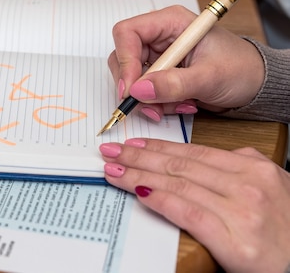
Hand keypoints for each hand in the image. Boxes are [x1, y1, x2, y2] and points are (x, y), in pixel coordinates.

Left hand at [99, 138, 289, 272]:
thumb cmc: (287, 229)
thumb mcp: (273, 187)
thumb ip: (241, 168)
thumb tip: (208, 157)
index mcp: (253, 169)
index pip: (193, 153)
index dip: (157, 147)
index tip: (132, 144)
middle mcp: (247, 186)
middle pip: (180, 166)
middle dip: (139, 158)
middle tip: (111, 153)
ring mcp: (242, 212)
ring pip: (178, 186)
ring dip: (139, 177)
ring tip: (114, 172)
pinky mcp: (235, 241)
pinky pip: (189, 214)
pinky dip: (161, 201)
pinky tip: (139, 193)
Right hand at [107, 6, 264, 119]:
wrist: (256, 84)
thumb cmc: (241, 69)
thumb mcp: (209, 77)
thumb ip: (173, 84)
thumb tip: (139, 90)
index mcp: (170, 22)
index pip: (127, 33)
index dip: (124, 60)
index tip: (131, 89)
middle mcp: (159, 37)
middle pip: (123, 57)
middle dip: (135, 85)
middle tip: (150, 105)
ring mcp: (158, 56)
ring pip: (131, 78)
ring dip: (149, 99)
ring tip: (177, 105)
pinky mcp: (160, 74)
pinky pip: (144, 91)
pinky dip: (157, 104)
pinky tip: (181, 104)